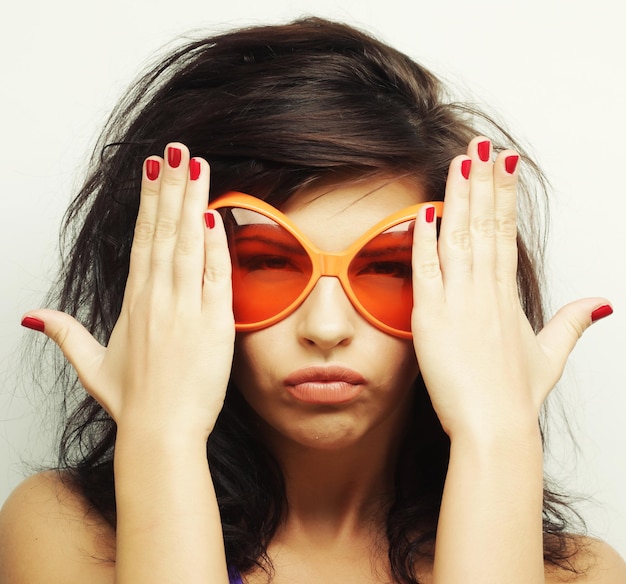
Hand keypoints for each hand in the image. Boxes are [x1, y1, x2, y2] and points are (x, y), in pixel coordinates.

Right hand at [22, 143, 234, 439]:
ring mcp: (185, 308)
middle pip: (165, 231)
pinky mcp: (212, 324)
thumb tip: (31, 315)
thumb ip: (64, 333)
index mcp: (135, 302)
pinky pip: (215, 276)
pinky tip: (216, 215)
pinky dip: (216, 246)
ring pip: (188, 245)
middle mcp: (157, 298)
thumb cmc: (132, 402)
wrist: (160, 433)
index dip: (149, 202)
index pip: (143, 240)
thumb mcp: (91, 365)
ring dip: (192, 202)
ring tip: (196, 166)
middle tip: (177, 150)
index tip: (154, 171)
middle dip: (172, 187)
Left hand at [410, 137, 610, 439]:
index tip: (502, 163)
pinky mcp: (432, 318)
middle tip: (481, 144)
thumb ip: (573, 323)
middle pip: (485, 224)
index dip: (503, 194)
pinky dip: (424, 239)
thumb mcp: (550, 354)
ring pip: (459, 237)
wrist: (495, 426)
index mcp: (507, 294)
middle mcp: (485, 290)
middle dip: (483, 181)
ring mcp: (459, 301)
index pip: (506, 231)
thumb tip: (602, 303)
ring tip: (461, 161)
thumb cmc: (516, 395)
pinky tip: (424, 209)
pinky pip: (427, 269)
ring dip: (459, 196)